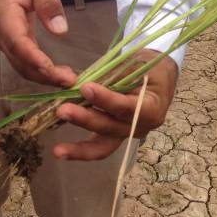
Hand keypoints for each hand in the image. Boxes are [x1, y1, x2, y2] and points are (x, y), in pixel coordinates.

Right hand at [0, 0, 75, 85]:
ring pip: (20, 66)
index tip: (50, 69)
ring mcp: (4, 41)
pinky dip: (40, 72)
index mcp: (4, 12)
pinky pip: (23, 63)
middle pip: (19, 59)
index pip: (16, 40)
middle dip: (43, 73)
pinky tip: (58, 74)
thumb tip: (60, 30)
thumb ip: (48, 2)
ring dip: (43, 77)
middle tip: (69, 80)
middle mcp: (0, 32)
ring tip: (68, 80)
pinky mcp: (12, 46)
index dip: (32, 57)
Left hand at [52, 49, 178, 160]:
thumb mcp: (135, 64)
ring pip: (103, 145)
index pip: (126, 106)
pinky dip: (79, 150)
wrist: (158, 77)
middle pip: (111, 127)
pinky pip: (98, 146)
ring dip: (79, 147)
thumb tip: (79, 80)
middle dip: (85, 119)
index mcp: (152, 107)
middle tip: (63, 110)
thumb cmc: (148, 68)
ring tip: (58, 150)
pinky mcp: (114, 136)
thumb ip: (111, 74)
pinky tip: (61, 152)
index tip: (85, 88)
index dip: (106, 99)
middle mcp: (140, 126)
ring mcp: (127, 133)